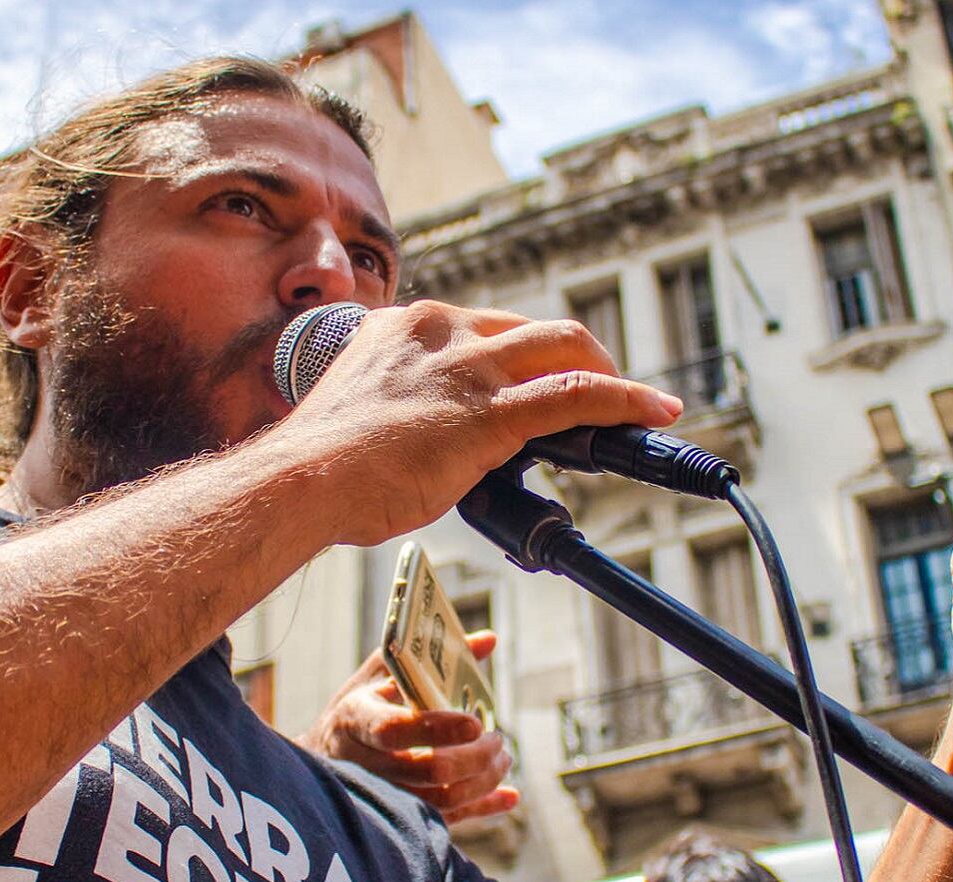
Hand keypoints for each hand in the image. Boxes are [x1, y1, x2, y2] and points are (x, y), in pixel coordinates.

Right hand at [271, 301, 683, 546]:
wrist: (299, 483)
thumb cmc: (318, 468)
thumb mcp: (360, 413)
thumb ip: (401, 409)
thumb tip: (431, 442)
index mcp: (403, 327)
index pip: (484, 326)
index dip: (525, 353)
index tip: (539, 376)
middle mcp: (440, 332)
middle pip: (533, 329)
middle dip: (576, 356)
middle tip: (600, 389)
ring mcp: (467, 369)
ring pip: (565, 349)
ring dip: (610, 373)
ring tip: (640, 403)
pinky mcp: (488, 412)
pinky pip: (576, 396)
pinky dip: (624, 401)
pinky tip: (653, 413)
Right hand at [297, 633, 518, 824]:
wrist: (322, 757)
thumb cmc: (359, 706)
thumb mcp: (381, 673)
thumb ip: (428, 655)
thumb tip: (489, 640)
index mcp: (355, 718)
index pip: (393, 729)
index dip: (437, 730)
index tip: (476, 723)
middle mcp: (363, 762)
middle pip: (426, 771)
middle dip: (474, 757)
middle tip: (498, 739)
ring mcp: (378, 796)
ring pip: (439, 802)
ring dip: (483, 782)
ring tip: (503, 759)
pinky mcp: (395, 819)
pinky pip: (444, 821)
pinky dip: (482, 809)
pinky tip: (508, 795)